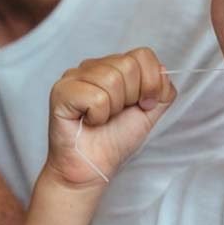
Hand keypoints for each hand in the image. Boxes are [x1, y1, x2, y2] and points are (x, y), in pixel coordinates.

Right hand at [44, 48, 177, 189]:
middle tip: (116, 114)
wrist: (92, 169)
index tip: (143, 105)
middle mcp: (92, 66)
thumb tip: (162, 70)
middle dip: (131, 97)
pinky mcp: (61, 91)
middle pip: (128, 65)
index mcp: (113, 66)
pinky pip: (96, 97)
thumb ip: (161, 90)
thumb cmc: (115, 141)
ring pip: (112, 79)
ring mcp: (74, 77)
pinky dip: (98, 116)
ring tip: (101, 119)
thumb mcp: (149, 112)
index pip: (142, 54)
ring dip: (113, 108)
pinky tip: (88, 121)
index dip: (150, 83)